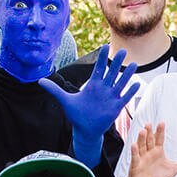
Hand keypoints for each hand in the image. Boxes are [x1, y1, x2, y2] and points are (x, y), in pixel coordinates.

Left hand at [38, 46, 140, 160]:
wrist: (85, 129)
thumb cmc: (76, 114)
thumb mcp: (65, 100)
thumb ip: (54, 89)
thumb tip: (39, 81)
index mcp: (93, 85)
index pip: (99, 68)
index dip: (102, 58)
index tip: (106, 46)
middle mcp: (103, 89)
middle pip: (112, 72)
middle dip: (117, 62)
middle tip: (122, 50)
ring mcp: (111, 97)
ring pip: (120, 83)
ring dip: (127, 74)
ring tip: (134, 64)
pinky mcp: (116, 107)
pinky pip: (125, 97)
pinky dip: (130, 91)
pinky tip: (136, 84)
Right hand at [127, 122, 176, 176]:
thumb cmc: (158, 176)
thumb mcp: (174, 168)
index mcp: (158, 150)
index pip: (159, 139)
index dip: (160, 131)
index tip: (162, 123)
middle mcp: (149, 152)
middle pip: (149, 140)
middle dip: (149, 132)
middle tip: (149, 124)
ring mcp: (141, 157)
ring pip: (141, 146)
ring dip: (141, 139)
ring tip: (143, 131)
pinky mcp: (135, 165)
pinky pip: (135, 157)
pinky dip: (134, 152)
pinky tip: (134, 145)